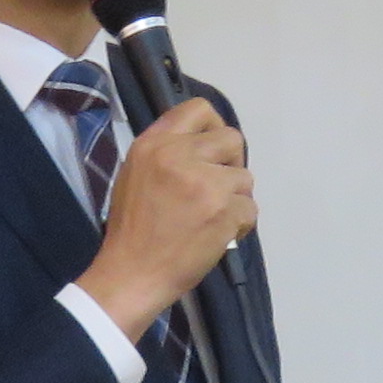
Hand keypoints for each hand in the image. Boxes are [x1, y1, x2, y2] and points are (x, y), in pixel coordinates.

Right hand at [80, 97, 253, 339]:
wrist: (132, 274)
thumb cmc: (132, 228)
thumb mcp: (136, 173)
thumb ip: (167, 152)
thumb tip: (203, 143)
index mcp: (155, 144)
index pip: (198, 109)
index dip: (213, 127)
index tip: (211, 150)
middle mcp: (180, 155)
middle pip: (233, 138)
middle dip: (231, 164)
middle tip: (217, 188)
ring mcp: (205, 182)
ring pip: (245, 177)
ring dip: (235, 199)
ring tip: (210, 218)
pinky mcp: (224, 210)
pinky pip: (250, 209)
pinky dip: (239, 224)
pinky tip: (216, 235)